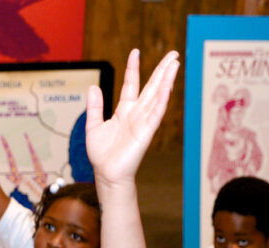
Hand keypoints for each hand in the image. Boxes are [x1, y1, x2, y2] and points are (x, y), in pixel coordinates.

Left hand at [85, 49, 179, 186]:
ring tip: (175, 63)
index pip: (131, 84)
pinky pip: (156, 113)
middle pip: (152, 86)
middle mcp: (136, 113)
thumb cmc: (102, 155)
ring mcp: (143, 122)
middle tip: (173, 53)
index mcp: (124, 111)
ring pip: (157, 96)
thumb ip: (95, 107)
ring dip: (167, 79)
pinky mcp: (146, 132)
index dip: (133, 68)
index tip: (135, 51)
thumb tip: (93, 87)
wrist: (107, 174)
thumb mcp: (93, 126)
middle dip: (162, 69)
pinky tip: (168, 87)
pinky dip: (162, 100)